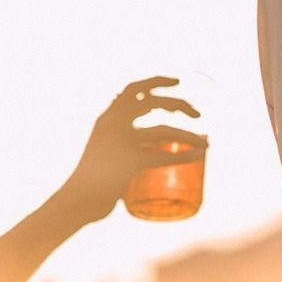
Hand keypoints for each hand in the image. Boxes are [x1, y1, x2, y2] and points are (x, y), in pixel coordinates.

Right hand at [61, 77, 201, 224]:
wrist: (76, 201)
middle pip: (153, 102)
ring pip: (162, 130)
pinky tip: (197, 156)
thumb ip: (126, 145)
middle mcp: (112, 124)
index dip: (156, 80)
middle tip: (198, 114)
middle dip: (179, 103)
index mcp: (106, 118)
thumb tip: (157, 147)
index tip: (177, 81)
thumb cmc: (93, 180)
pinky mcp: (127, 164)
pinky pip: (162, 157)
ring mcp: (120, 143)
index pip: (132, 89)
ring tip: (205, 143)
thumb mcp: (104, 151)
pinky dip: (183, 156)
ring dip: (188, 135)